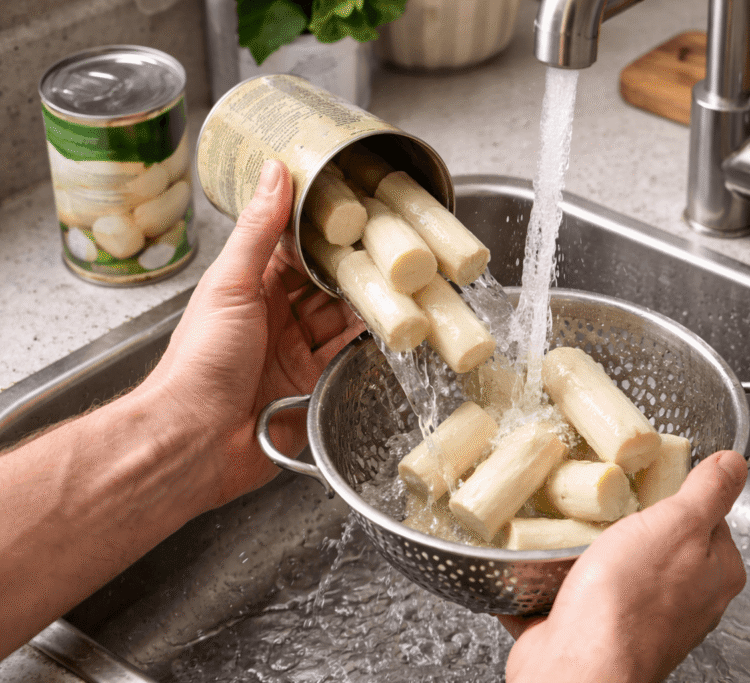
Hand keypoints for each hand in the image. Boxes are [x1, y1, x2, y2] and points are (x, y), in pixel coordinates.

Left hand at [143, 159, 363, 509]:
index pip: (297, 251)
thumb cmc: (200, 361)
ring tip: (400, 288)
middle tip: (394, 252)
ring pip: (342, 322)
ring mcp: (295, 353)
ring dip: (367, 308)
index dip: (328, 233)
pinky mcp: (312, 385)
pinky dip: (367, 346)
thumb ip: (258, 231)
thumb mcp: (230, 284)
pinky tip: (389, 330)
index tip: (362, 214)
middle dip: (357, 271)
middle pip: (326, 287)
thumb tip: (273, 172)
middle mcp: (275, 318)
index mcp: (251, 288)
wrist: (196, 438)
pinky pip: (347, 359)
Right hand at [501, 450, 747, 682]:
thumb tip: (735, 463)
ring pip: (615, 567)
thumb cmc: (631, 598)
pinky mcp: (595, 631)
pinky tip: (547, 564)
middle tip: (605, 502)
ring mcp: (639, 619)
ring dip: (588, 549)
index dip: (677, 493)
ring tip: (570, 531)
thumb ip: (709, 491)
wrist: (576, 664)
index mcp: (717, 574)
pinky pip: (576, 592)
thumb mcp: (680, 524)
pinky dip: (559, 578)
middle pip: (659, 539)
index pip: (707, 516)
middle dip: (628, 519)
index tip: (649, 480)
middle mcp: (685, 602)